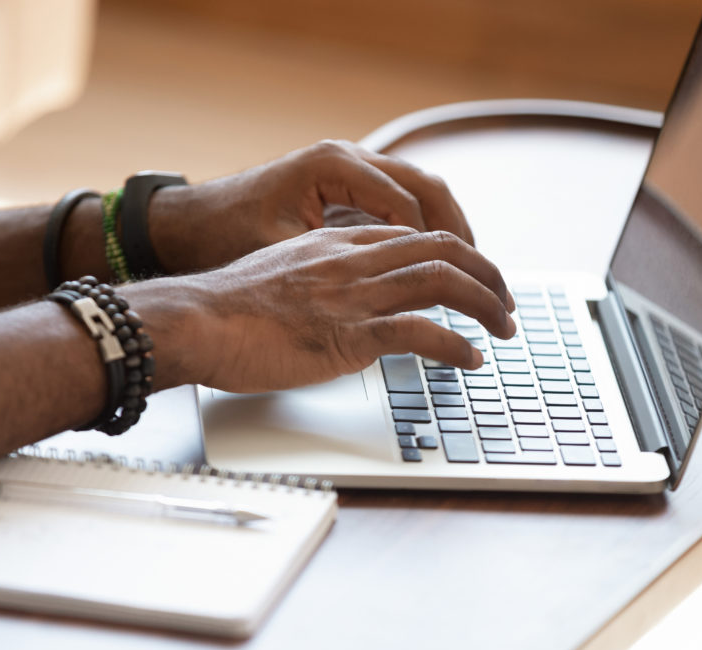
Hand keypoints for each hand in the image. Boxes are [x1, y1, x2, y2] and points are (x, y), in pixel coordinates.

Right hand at [123, 225, 513, 393]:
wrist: (195, 320)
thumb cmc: (225, 307)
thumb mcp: (277, 276)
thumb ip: (314, 281)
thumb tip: (331, 303)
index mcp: (337, 245)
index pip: (413, 237)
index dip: (453, 255)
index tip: (468, 278)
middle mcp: (353, 261)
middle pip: (443, 249)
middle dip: (487, 272)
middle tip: (506, 301)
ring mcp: (354, 296)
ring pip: (444, 283)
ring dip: (487, 305)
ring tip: (506, 328)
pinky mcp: (349, 334)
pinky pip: (421, 333)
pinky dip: (456, 347)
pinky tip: (470, 360)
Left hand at [147, 140, 473, 273]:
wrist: (189, 223)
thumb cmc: (225, 235)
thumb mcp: (278, 254)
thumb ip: (332, 273)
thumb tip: (379, 303)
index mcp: (334, 166)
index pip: (407, 209)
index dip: (437, 255)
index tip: (460, 291)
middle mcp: (347, 159)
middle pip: (427, 190)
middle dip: (460, 237)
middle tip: (487, 281)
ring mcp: (347, 168)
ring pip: (419, 191)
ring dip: (448, 232)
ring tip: (473, 275)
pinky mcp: (343, 186)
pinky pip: (398, 200)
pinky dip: (423, 229)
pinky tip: (435, 262)